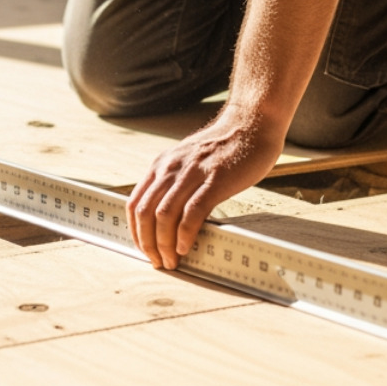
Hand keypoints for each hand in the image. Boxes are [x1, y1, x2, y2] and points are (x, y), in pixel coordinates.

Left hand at [126, 106, 286, 269]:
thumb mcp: (189, 160)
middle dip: (148, 243)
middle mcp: (171, 167)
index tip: (145, 249)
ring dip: (164, 244)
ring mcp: (192, 172)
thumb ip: (176, 182)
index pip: (134, 203)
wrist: (252, 123)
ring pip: (164, 215)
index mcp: (162, 164)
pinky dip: (185, 234)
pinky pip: (192, 212)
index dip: (135, 232)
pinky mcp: (215, 179)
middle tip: (159, 262)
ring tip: (172, 261)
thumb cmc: (225, 147)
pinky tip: (186, 247)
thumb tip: (169, 216)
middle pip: (145, 213)